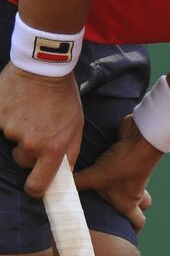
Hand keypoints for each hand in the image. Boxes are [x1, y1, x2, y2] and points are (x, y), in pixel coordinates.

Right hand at [0, 62, 82, 195]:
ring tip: (29, 110)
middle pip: (23, 159)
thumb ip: (69, 154)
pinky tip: (16, 104)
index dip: (35, 188)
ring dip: (18, 129)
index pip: (37, 184)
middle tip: (38, 128)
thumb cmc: (64, 98)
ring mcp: (10, 129)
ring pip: (11, 139)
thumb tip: (64, 175)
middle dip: (29, 149)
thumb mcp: (76, 128)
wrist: (45, 67)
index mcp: (52, 149)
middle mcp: (30, 143)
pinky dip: (5, 116)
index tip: (34, 186)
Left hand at [74, 114, 162, 230]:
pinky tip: (103, 165)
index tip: (125, 236)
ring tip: (105, 188)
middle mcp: (135, 192)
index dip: (133, 230)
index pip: (138, 222)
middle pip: (141, 207)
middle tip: (114, 210)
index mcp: (128, 203)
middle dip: (132, 209)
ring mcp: (136, 177)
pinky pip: (127, 171)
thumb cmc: (122, 164)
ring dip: (125, 189)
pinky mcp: (132, 162)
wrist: (140, 140)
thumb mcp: (95, 176)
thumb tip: (57, 187)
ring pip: (136, 189)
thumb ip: (77, 183)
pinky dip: (119, 171)